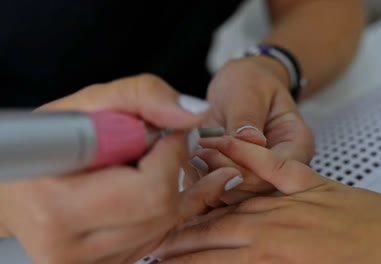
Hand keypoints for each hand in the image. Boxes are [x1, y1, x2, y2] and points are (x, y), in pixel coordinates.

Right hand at [0, 74, 243, 263]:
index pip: (149, 188)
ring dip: (167, 188)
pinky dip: (162, 208)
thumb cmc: (48, 141)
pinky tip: (145, 187)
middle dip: (170, 169)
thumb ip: (144, 96)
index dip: (169, 152)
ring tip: (139, 165)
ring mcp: (86, 263)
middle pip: (162, 209)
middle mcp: (68, 246)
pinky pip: (157, 236)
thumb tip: (194, 115)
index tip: (165, 130)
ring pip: (164, 225)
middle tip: (152, 146)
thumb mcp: (90, 103)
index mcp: (56, 205)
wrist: (18, 183)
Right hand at [152, 137, 380, 263]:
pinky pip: (272, 163)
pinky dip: (244, 152)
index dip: (183, 262)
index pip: (215, 260)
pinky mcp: (311, 182)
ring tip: (168, 208)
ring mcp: (294, 199)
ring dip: (198, 206)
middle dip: (180, 239)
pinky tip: (217, 145)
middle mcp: (280, 224)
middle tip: (151, 242)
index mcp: (280, 257)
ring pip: (234, 201)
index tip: (157, 263)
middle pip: (215, 230)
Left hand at [197, 57, 313, 203]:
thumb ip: (247, 117)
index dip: (248, 160)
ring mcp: (258, 178)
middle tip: (200, 150)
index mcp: (297, 145)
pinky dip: (200, 182)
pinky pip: (216, 194)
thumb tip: (249, 141)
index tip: (221, 141)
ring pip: (234, 196)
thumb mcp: (248, 90)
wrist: (238, 85)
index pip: (278, 169)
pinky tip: (190, 161)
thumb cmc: (249, 82)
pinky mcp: (235, 182)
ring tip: (194, 153)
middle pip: (256, 189)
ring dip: (209, 179)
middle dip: (225, 172)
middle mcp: (281, 169)